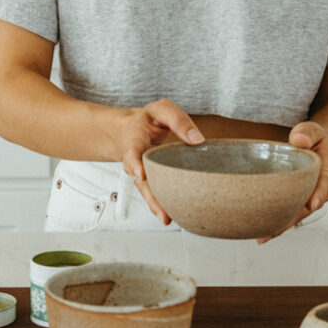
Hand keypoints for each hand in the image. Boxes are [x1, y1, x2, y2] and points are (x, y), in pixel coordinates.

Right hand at [115, 99, 204, 224]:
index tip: (140, 174)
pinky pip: (151, 193)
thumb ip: (178, 120)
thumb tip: (199, 140)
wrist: (129, 130)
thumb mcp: (161, 110)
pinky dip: (159, 205)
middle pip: (140, 180)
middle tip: (161, 209)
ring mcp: (140, 173)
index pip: (132, 152)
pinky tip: (168, 216)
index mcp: (135, 140)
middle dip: (150, 195)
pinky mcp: (148, 180)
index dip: (135, 163)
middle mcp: (134, 160)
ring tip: (166, 218)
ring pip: (146, 191)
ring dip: (155, 205)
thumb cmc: (148, 120)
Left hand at [256, 120, 327, 242]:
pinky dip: (279, 225)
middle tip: (274, 227)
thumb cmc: (319, 141)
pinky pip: (292, 216)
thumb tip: (298, 140)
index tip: (311, 203)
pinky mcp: (302, 204)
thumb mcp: (315, 131)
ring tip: (263, 236)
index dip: (317, 194)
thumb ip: (307, 133)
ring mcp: (313, 199)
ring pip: (299, 216)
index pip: (324, 183)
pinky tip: (263, 234)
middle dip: (292, 218)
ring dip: (283, 226)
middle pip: (308, 208)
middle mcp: (322, 190)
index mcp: (327, 171)